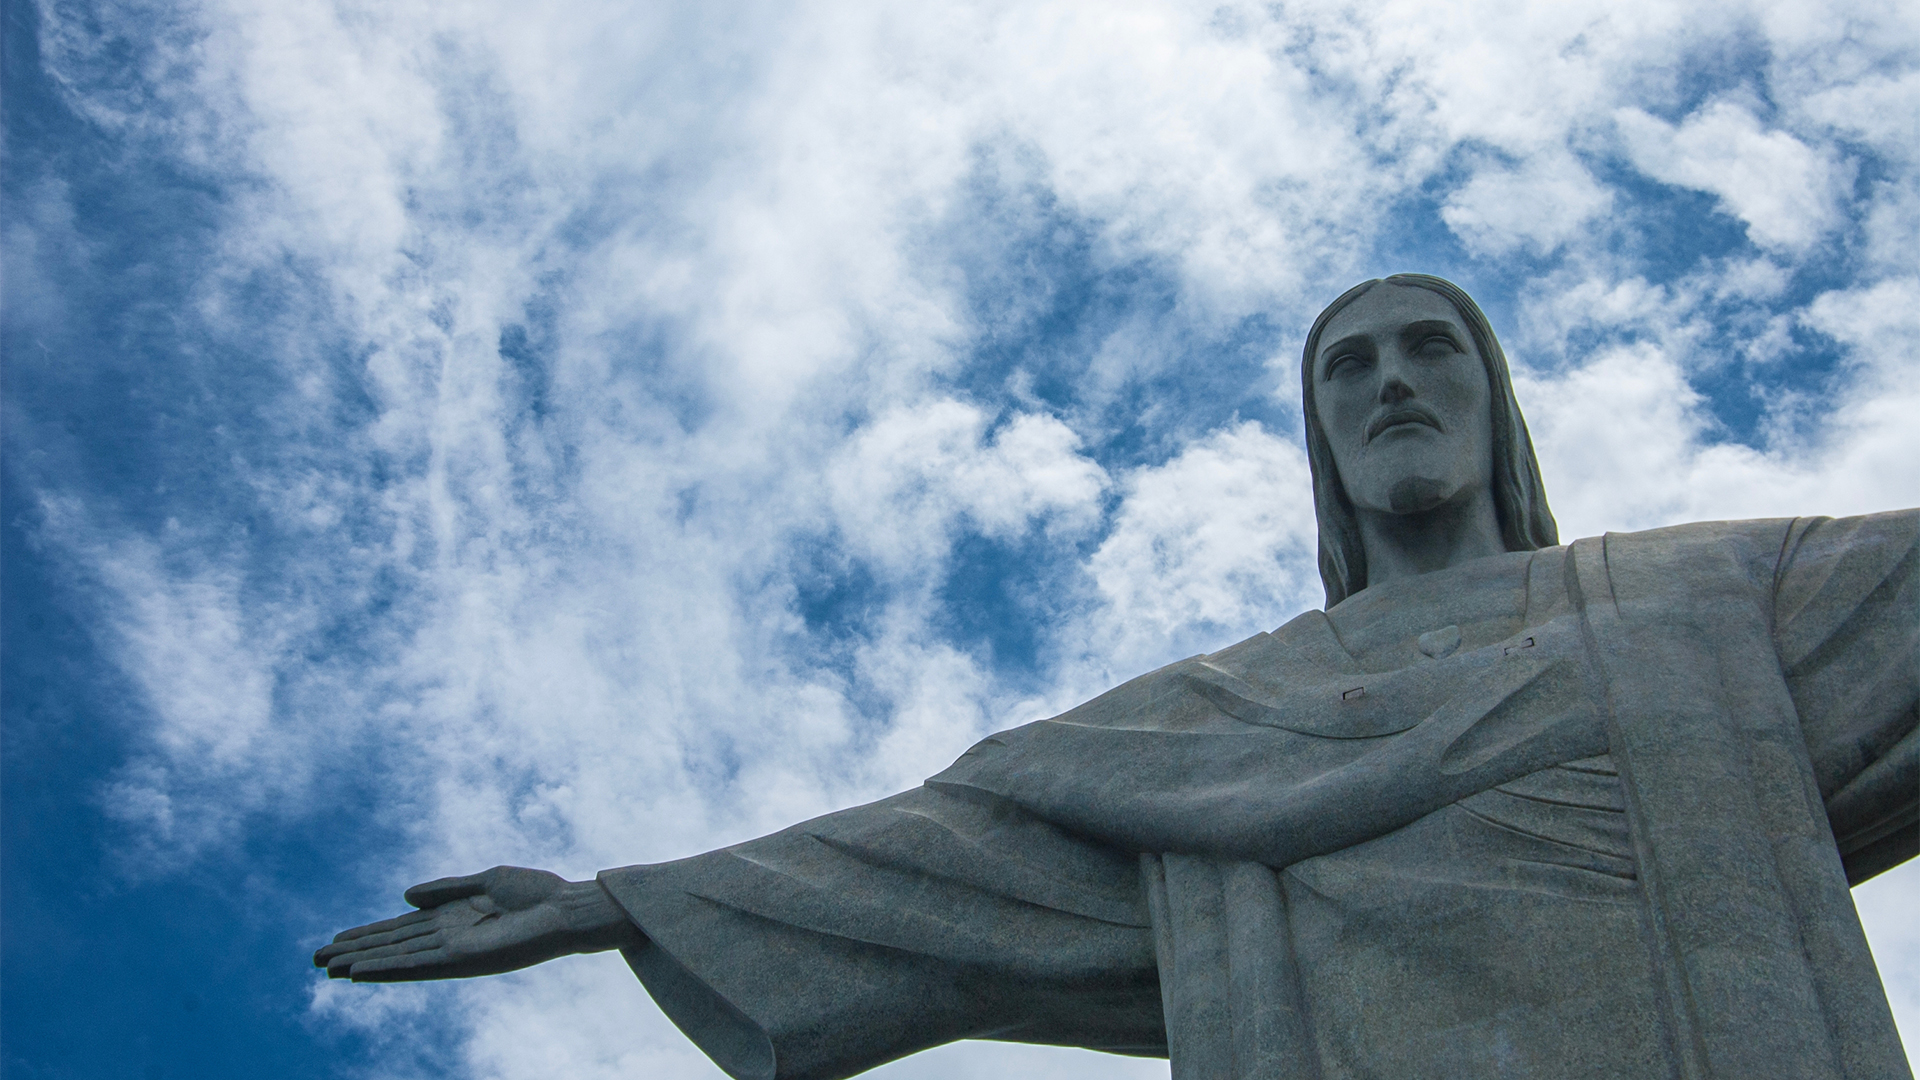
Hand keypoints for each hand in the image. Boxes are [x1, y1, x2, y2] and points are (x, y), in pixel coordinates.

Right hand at [313, 866, 639, 981]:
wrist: (566, 908)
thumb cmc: (537, 892)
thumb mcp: (486, 880)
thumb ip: (444, 889)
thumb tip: (403, 896)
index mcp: (451, 916)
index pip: (400, 928)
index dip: (367, 934)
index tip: (335, 938)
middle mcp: (447, 936)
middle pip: (390, 945)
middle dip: (354, 951)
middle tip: (314, 960)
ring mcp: (452, 950)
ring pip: (396, 958)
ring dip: (361, 962)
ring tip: (326, 968)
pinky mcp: (462, 961)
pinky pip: (417, 966)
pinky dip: (387, 969)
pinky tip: (360, 972)